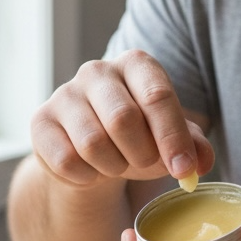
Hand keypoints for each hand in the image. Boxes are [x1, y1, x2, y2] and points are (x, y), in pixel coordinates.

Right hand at [30, 49, 213, 188]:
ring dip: (113, 166)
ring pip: (92, 143)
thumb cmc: (137, 138)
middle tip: (145, 164)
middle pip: (123, 119)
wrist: (90, 152)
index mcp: (136, 64)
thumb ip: (193, 147)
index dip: (172, 137)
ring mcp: (65, 93)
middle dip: (141, 154)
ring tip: (117, 164)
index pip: (157, 96)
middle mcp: (98, 71)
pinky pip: (66, 160)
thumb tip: (200, 163)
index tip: (183, 169)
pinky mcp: (40, 121)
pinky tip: (91, 170)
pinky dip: (86, 177)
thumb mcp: (170, 140)